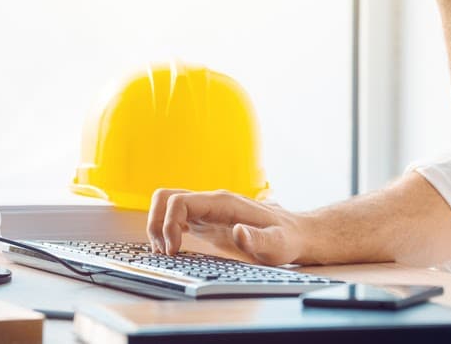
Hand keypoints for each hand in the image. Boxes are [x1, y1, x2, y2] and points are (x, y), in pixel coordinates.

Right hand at [146, 188, 306, 265]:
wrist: (294, 233)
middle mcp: (212, 202)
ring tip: (167, 253)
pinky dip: (166, 231)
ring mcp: (207, 210)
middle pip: (166, 197)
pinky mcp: (206, 221)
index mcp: (224, 203)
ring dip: (158, 226)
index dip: (168, 224)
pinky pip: (175, 217)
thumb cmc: (286, 239)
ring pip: (167, 204)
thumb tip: (238, 231)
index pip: (180, 201)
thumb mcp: (277, 245)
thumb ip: (258, 239)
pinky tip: (174, 251)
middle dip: (156, 223)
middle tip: (166, 252)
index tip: (174, 251)